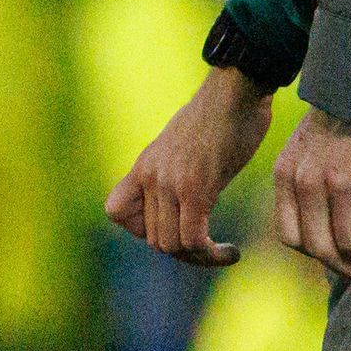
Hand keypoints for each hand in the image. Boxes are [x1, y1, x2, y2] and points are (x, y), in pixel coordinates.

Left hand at [111, 65, 278, 267]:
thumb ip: (175, 174)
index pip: (115, 212)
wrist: (234, 92)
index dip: (141, 229)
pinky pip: (192, 237)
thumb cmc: (220, 119)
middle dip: (181, 250)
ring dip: (199, 257)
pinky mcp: (196, 187)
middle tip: (210, 248)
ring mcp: (170, 183)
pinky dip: (210, 253)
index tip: (175, 226)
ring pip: (171, 244)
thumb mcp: (184, 149)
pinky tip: (230, 251)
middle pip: (152, 238)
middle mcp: (150, 177)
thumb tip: (185, 202)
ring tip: (222, 251)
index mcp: (143, 168)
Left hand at [279, 108, 350, 279]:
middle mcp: (307, 180)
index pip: (292, 237)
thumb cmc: (342, 126)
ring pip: (349, 245)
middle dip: (346, 268)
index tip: (339, 260)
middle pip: (319, 248)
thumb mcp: (307, 152)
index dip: (318, 256)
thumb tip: (319, 238)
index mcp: (287, 175)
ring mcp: (340, 181)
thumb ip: (305, 188)